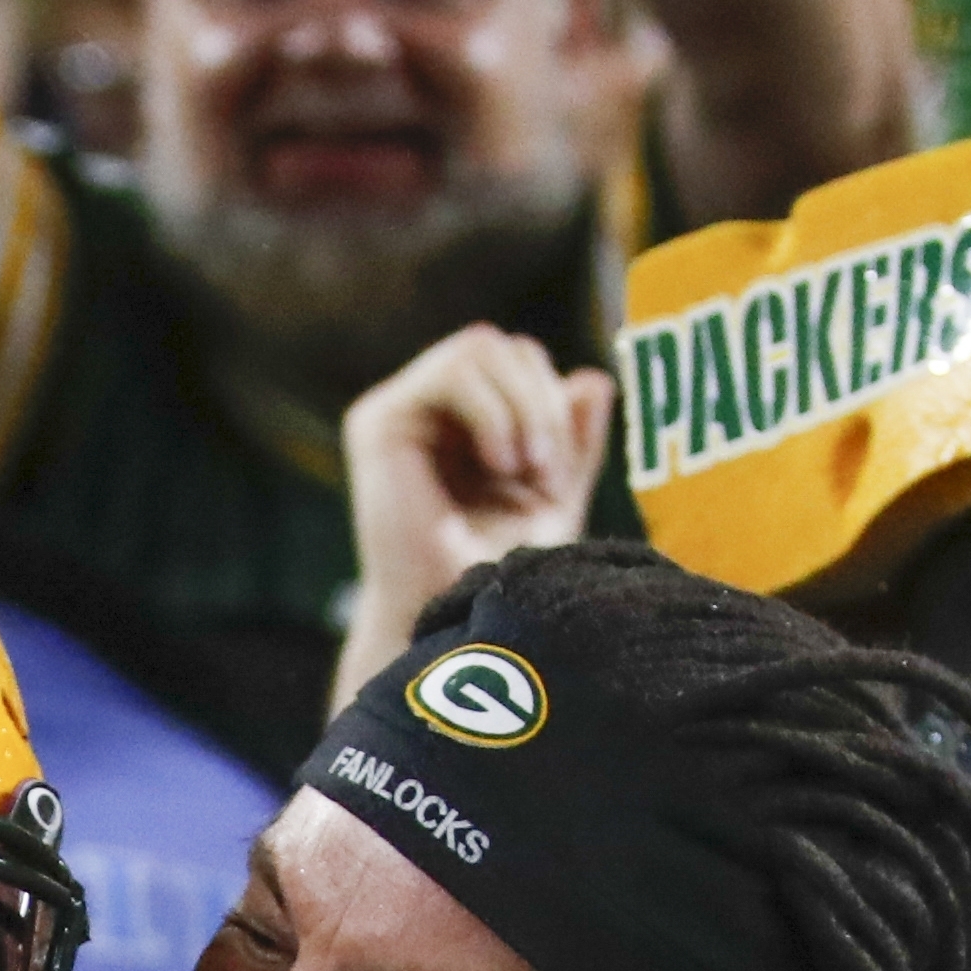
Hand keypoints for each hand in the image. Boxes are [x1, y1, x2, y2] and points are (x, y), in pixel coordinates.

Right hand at [333, 326, 616, 704]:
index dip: (552, 401)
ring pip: (480, 346)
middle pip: (501, 347)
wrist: (460, 624)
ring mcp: (395, 413)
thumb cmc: (502, 573)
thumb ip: (574, 438)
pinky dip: (496, 411)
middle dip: (542, 404)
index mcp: (456, 425)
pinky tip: (501, 465)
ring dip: (524, 406)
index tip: (557, 479)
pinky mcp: (377, 423)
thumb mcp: (554, 495)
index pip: (516, 361)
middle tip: (547, 475)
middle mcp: (420, 413)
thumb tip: (593, 378)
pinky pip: (454, 370)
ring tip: (526, 471)